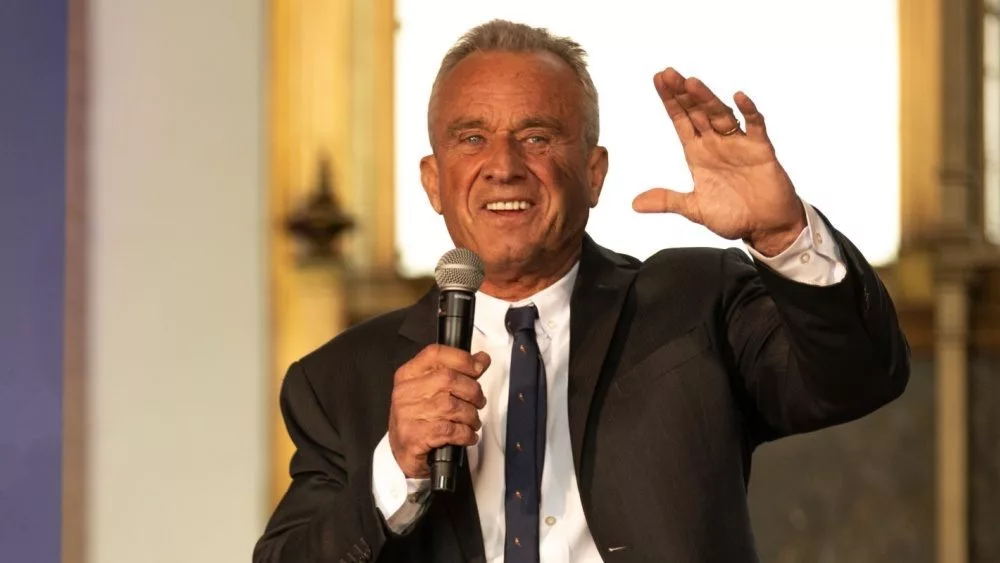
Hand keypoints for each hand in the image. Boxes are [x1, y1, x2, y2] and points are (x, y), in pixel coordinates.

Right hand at [388, 344, 490, 477]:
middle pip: (448, 379)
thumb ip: (456, 373)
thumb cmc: (417, 419)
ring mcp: (408, 415)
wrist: (401, 452)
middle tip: (478, 401)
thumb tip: (481, 360)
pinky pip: (451, 430)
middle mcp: (405, 392)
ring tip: (471, 421)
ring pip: (452, 406)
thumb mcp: (430, 391)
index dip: (462, 359)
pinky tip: (466, 435)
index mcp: (408, 375)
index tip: (477, 367)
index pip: (435, 354)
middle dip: (472, 391)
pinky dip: (466, 433)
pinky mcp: (416, 437)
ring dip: (471, 415)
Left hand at [632, 68, 806, 256]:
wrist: (765, 227)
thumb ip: (667, 201)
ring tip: (691, 83)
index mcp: (698, 153)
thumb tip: (635, 204)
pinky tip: (738, 97)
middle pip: (697, 112)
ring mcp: (738, 144)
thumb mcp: (694, 209)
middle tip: (668, 74)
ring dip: (706, 98)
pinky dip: (748, 112)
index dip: (670, 101)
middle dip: (682, 93)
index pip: (681, 120)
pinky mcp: (761, 150)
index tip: (658, 79)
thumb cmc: (734, 215)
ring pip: (721, 114)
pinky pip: (754, 126)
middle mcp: (716, 143)